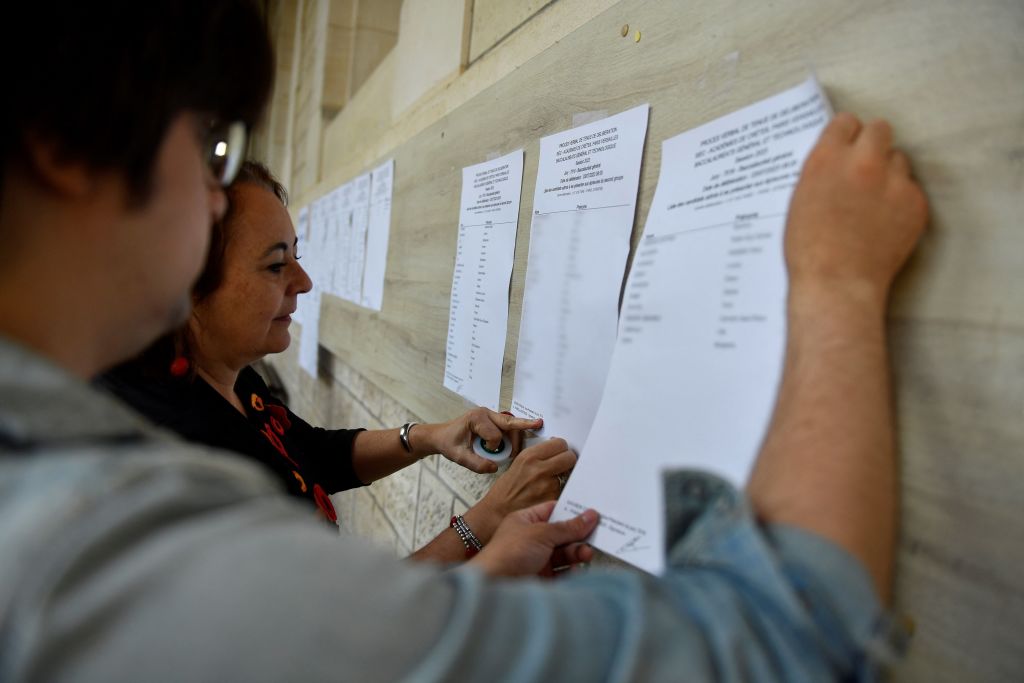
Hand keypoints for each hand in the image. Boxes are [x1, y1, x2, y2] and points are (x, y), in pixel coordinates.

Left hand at [426, 408, 542, 473]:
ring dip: (516, 438)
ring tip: (516, 453)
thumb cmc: (448, 443)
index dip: (492, 448)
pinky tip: (516, 447)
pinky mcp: (493, 420)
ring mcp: (490, 415)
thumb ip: (476, 464)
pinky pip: (508, 427)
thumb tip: (495, 468)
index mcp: (476, 418)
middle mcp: (485, 413)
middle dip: (523, 428)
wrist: (441, 436)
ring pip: (511, 425)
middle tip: (536, 434)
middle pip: (510, 423)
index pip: (494, 435)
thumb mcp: (458, 456)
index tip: (484, 451)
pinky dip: (513, 437)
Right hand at [468, 437, 577, 540]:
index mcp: (529, 456)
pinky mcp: (552, 500)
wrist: (498, 512)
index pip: (560, 443)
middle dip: (568, 460)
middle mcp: (539, 469)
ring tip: (547, 485)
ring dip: (563, 478)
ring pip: (568, 475)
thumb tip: (554, 449)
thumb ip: (537, 456)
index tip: (560, 452)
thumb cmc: (506, 490)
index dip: (562, 448)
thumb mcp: (518, 464)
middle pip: (570, 457)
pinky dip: (558, 492)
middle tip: (563, 465)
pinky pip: (563, 491)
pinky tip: (546, 495)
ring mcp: (547, 485)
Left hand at [469, 501, 598, 576]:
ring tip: (586, 554)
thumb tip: (590, 515)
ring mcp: (536, 559)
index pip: (552, 511)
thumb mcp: (542, 533)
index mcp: (525, 521)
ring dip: (576, 553)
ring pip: (563, 553)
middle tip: (595, 536)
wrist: (495, 585)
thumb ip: (568, 527)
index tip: (592, 513)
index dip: (571, 511)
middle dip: (577, 536)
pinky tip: (576, 570)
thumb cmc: (510, 552)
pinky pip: (561, 572)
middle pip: (561, 534)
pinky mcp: (541, 578)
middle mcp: (531, 539)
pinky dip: (571, 570)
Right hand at [785, 113, 927, 308]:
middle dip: (872, 144)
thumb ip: (821, 173)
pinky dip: (901, 202)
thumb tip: (836, 162)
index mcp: (826, 160)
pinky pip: (911, 190)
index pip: (846, 122)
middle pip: (880, 129)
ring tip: (875, 199)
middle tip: (865, 166)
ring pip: (899, 159)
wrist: (837, 284)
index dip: (846, 136)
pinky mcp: (915, 203)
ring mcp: (893, 182)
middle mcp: (862, 163)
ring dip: (889, 172)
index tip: (846, 147)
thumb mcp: (800, 201)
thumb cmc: (809, 250)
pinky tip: (885, 222)